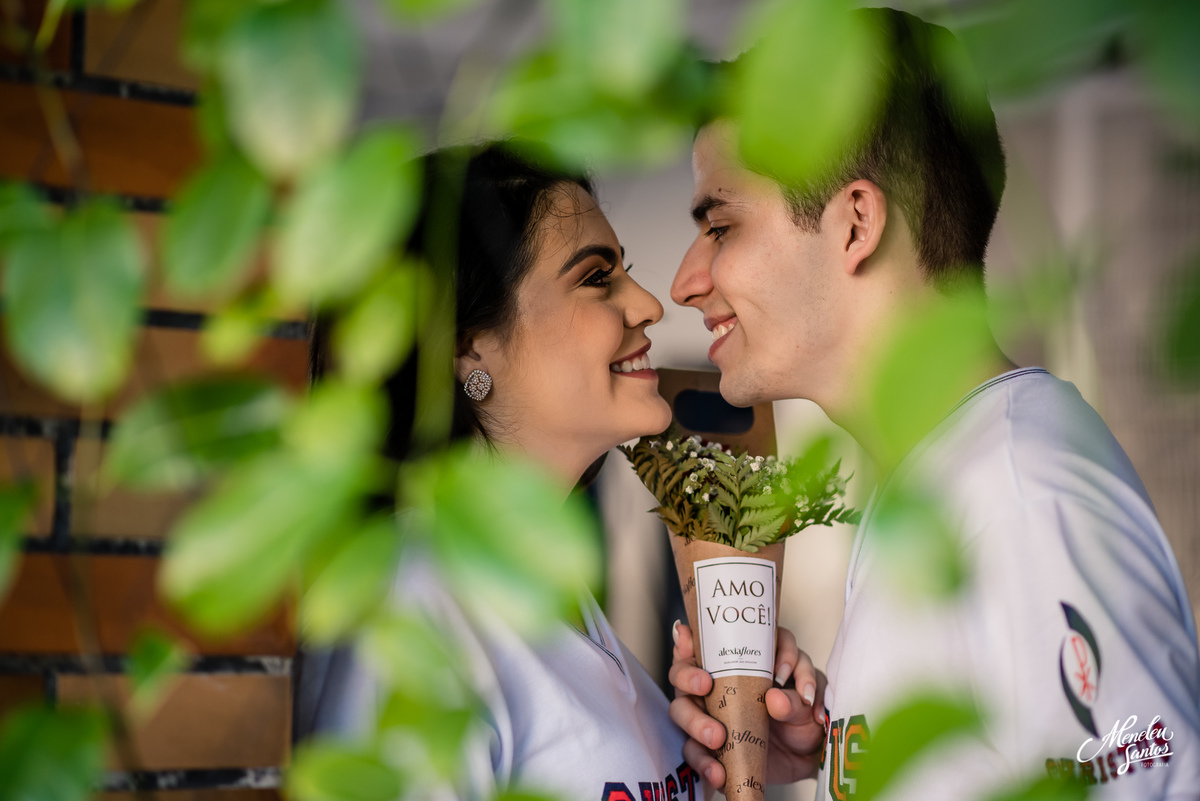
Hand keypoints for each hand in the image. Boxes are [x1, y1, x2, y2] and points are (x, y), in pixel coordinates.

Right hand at [668, 622, 827, 789]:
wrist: (807, 755)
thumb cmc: (804, 714)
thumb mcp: (808, 702)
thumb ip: (794, 698)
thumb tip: (774, 698)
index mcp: (741, 657)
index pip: (714, 639)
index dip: (699, 636)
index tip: (702, 642)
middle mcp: (716, 680)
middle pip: (686, 668)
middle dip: (688, 675)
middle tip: (704, 684)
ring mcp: (709, 712)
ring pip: (683, 708)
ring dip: (695, 721)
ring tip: (717, 737)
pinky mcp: (708, 745)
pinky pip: (695, 752)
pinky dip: (704, 763)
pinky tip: (717, 772)